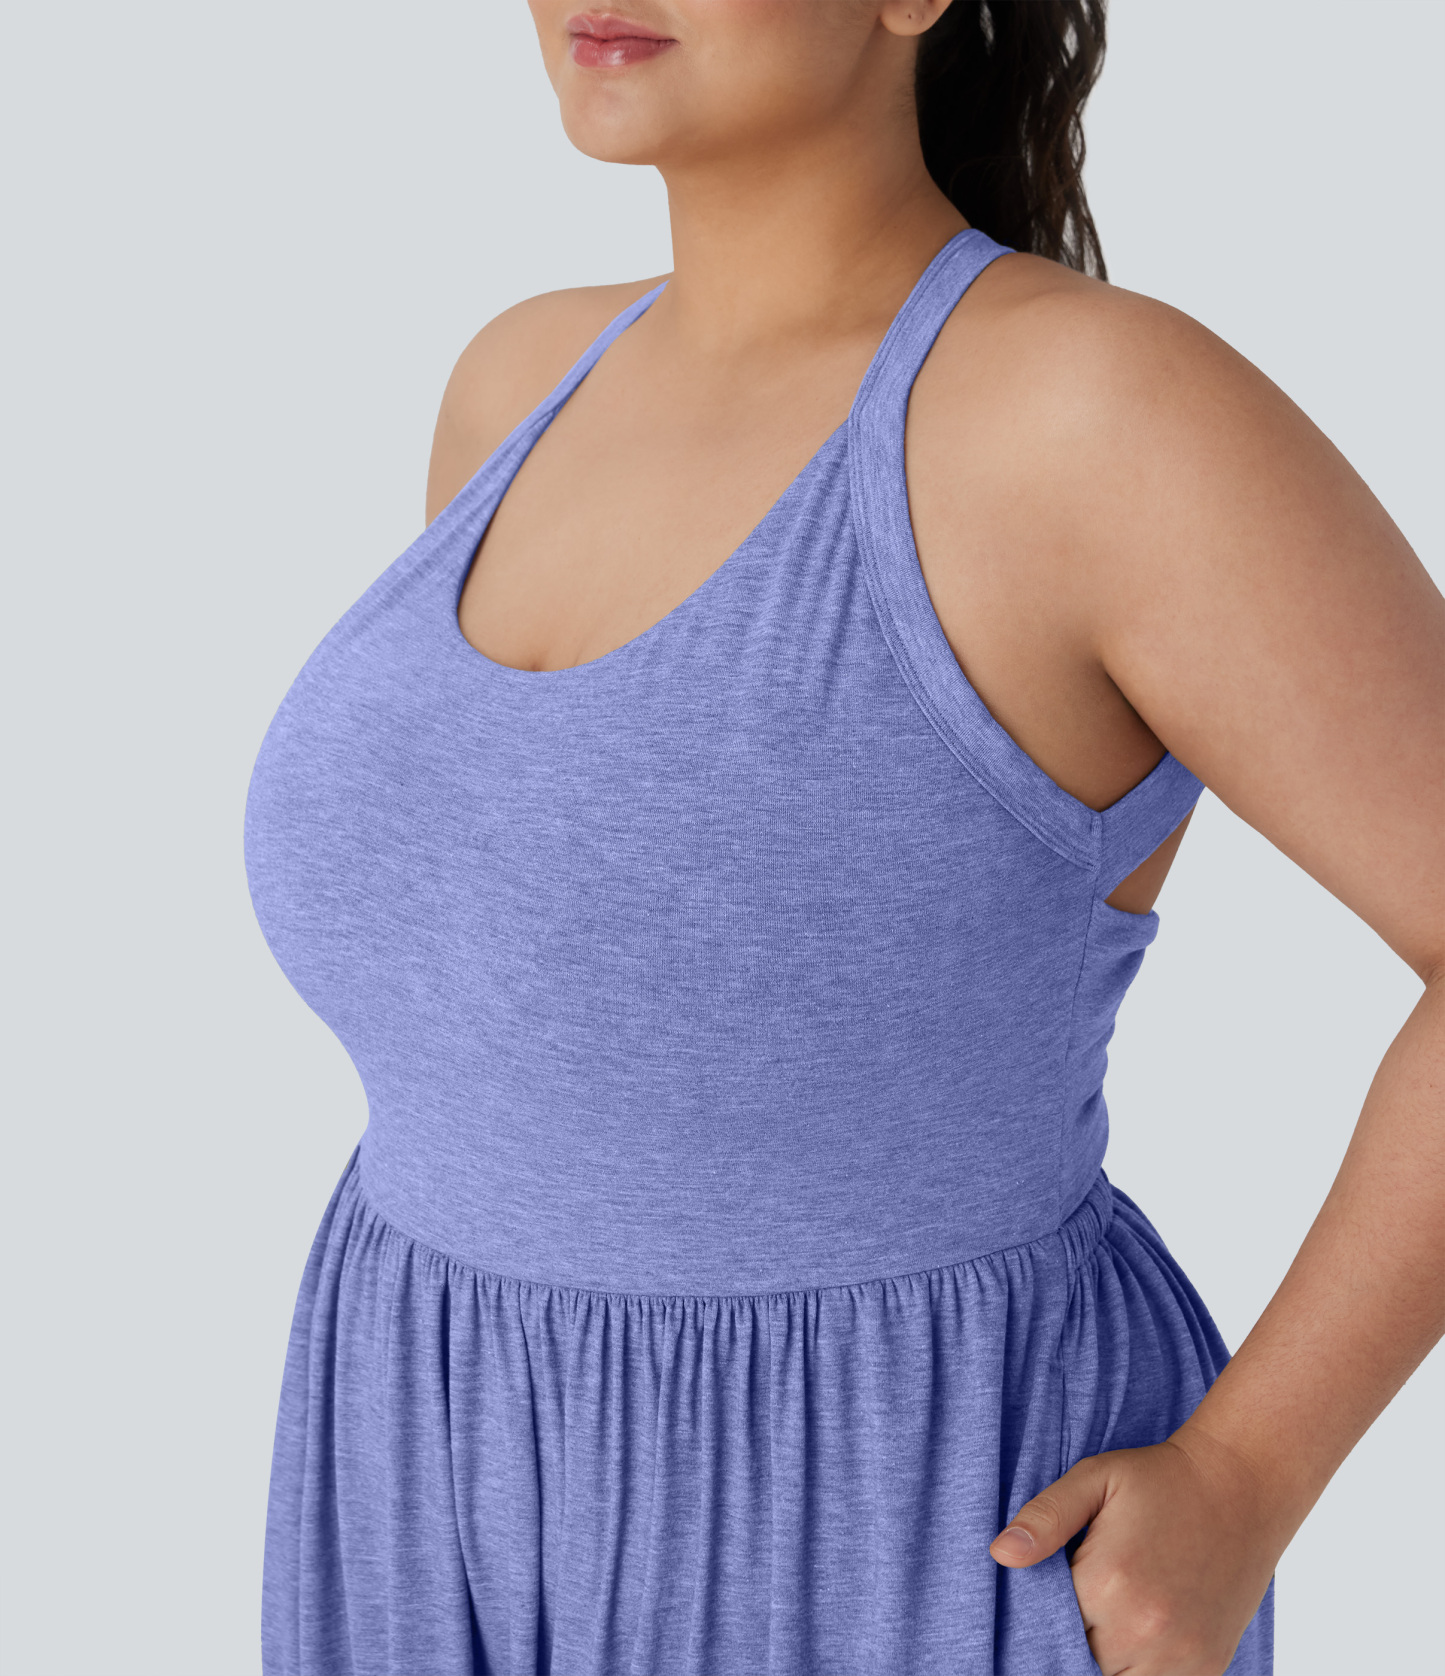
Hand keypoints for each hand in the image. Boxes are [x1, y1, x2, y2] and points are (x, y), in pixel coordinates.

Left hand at [989, 1426, 1284, 1675]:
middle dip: (1069, 1642)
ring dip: (1104, 1660)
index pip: (1047, 1632)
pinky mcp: (1208, 1668)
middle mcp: (1145, 1632)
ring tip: (1103, 1621)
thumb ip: (1045, 1518)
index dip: (1039, 1621)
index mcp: (1108, 1584)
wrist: (1240, 1486)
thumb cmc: (1160, 1480)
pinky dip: (1139, 1670)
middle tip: (1077, 1607)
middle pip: (1080, 1663)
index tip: (1043, 1606)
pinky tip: (1132, 1637)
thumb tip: (1001, 1554)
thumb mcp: (1094, 1479)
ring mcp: (1182, 1657)